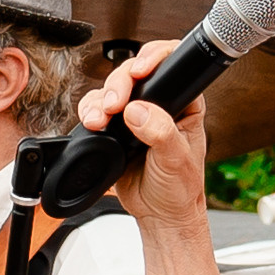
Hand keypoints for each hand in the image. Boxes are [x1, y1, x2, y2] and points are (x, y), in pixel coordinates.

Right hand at [75, 39, 212, 230]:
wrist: (160, 215)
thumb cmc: (179, 188)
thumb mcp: (177, 160)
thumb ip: (161, 133)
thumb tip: (137, 111)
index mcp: (184, 104)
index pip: (171, 66)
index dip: (153, 60)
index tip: (140, 71)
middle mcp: (159, 104)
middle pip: (133, 74)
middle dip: (119, 84)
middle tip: (114, 104)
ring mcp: (135, 116)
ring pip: (111, 90)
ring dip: (100, 100)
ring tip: (99, 119)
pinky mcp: (114, 130)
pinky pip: (96, 110)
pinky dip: (89, 113)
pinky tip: (92, 124)